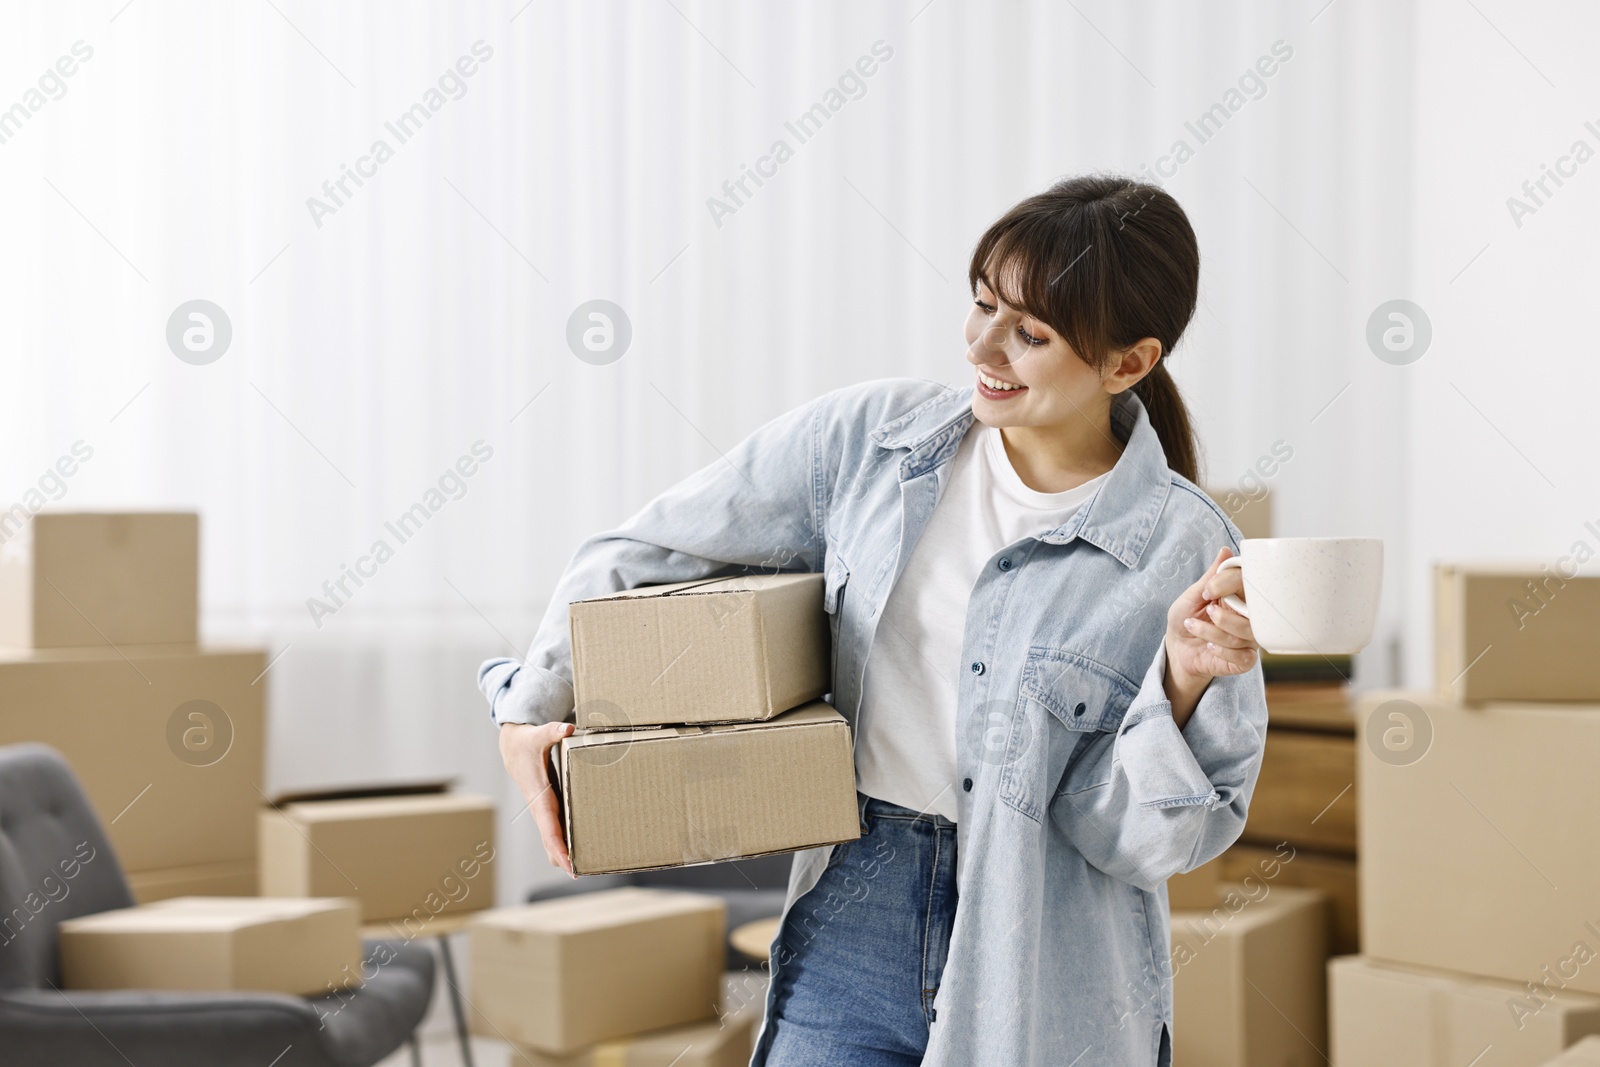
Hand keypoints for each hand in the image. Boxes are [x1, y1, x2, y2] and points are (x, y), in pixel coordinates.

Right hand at [498, 719, 575, 875]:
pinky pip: (556, 832)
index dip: (559, 849)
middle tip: (586, 873)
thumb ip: (552, 731)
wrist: (512, 747)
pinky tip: (583, 849)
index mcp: (539, 798)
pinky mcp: (548, 809)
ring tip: (590, 867)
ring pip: (552, 841)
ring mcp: (544, 812)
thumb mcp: (538, 735)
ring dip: (566, 855)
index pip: (549, 830)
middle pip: (551, 844)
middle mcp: (541, 809)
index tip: (570, 866)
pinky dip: (566, 843)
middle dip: (565, 860)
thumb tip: (567, 728)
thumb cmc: (527, 743)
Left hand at [1163, 547, 1259, 719]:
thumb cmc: (1186, 618)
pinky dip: (1223, 651)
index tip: (1207, 589)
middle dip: (1226, 613)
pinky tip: (1209, 647)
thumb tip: (1225, 550)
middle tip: (1207, 610)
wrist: (1177, 648)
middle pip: (1256, 611)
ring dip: (1213, 631)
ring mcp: (1249, 639)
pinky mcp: (1245, 660)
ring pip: (1246, 634)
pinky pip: (1244, 657)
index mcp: (1239, 596)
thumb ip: (1211, 577)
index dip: (1229, 583)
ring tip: (1192, 626)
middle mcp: (1249, 616)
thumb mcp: (1193, 595)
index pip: (1248, 583)